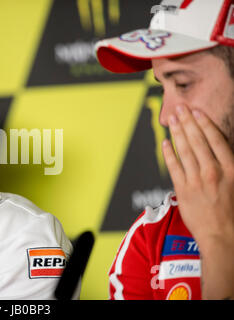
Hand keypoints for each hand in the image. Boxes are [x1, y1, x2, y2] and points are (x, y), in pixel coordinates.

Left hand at [162, 105, 233, 298]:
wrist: (223, 237)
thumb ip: (228, 166)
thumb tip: (221, 149)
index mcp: (231, 169)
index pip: (216, 140)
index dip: (205, 124)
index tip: (198, 112)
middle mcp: (213, 172)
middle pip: (198, 141)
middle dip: (188, 122)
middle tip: (180, 108)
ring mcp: (196, 181)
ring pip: (184, 151)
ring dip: (177, 133)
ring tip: (172, 119)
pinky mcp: (183, 190)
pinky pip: (174, 167)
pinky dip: (169, 153)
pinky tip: (165, 142)